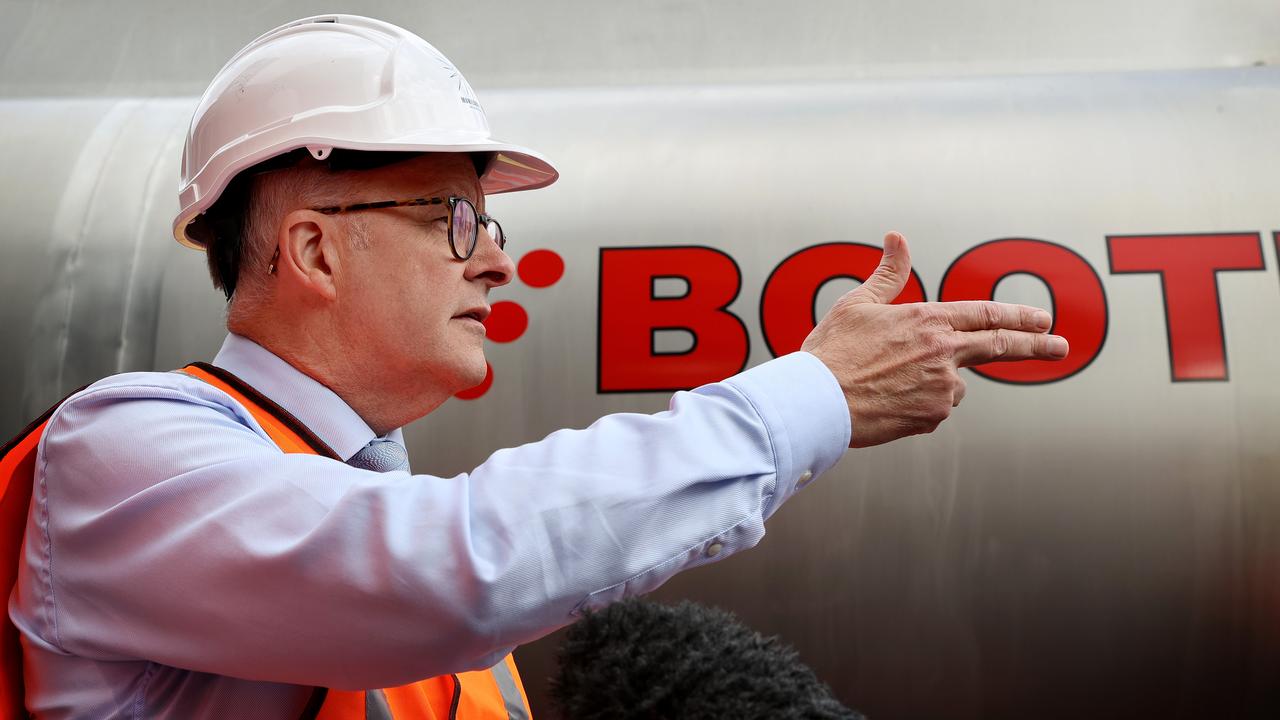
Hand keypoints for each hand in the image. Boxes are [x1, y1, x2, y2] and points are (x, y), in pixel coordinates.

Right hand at [800, 232, 1068, 447]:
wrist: (816, 401)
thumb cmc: (831, 351)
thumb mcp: (858, 304)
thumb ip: (888, 275)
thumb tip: (896, 239)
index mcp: (928, 320)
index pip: (987, 314)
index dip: (1020, 316)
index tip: (1044, 320)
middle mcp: (944, 352)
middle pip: (1001, 346)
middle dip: (1036, 346)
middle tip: (1061, 347)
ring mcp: (942, 388)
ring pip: (952, 384)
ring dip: (932, 383)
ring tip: (887, 383)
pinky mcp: (933, 417)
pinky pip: (934, 410)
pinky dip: (917, 406)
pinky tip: (887, 402)